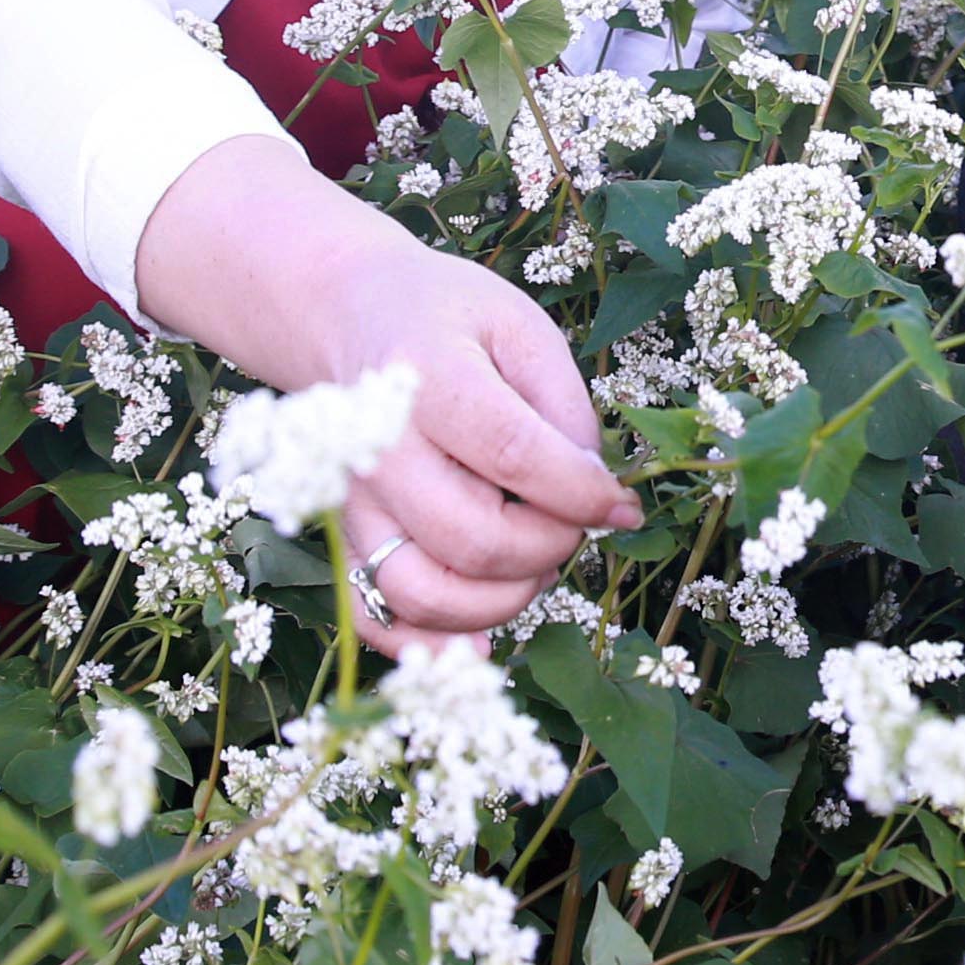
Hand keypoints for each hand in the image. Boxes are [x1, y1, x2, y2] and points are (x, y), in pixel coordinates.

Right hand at [135, 136, 642, 655]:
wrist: (351, 317)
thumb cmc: (450, 320)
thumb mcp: (521, 329)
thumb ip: (564, 407)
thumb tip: (598, 495)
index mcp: (428, 378)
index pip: (514, 456)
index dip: (581, 495)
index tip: (621, 508)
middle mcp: (378, 449)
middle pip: (472, 539)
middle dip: (548, 549)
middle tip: (573, 527)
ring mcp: (352, 501)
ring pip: (424, 594)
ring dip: (502, 602)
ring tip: (533, 563)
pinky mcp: (342, 538)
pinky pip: (377, 616)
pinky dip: (431, 646)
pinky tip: (481, 637)